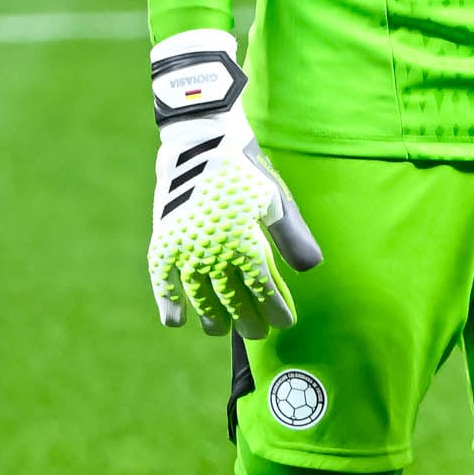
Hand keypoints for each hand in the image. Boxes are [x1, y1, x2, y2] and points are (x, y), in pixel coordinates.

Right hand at [146, 30, 321, 333]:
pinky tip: (175, 321)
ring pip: (198, 293)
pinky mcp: (163, 238)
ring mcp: (184, 244)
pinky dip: (167, 300)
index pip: (262, 287)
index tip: (284, 323)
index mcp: (244, 239)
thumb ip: (292, 236)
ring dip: (210, 316)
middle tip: (257, 334)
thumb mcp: (275, 199)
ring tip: (218, 331)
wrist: (201, 140)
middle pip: (230, 297)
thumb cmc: (247, 169)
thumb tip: (310, 269)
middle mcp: (212, 248)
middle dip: (245, 319)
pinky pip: (162, 277)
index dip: (273, 309)